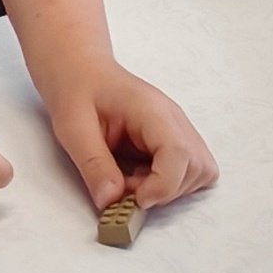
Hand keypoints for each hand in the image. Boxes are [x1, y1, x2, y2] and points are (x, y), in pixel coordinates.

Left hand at [39, 52, 217, 214]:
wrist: (81, 71)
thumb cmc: (77, 91)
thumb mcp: (72, 128)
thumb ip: (93, 164)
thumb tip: (110, 201)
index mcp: (151, 110)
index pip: (179, 152)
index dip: (163, 185)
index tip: (136, 200)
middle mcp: (174, 119)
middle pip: (197, 167)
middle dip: (164, 190)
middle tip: (125, 186)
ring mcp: (178, 130)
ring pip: (199, 172)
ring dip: (167, 188)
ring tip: (130, 179)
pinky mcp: (175, 141)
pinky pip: (189, 172)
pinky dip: (168, 183)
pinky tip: (139, 174)